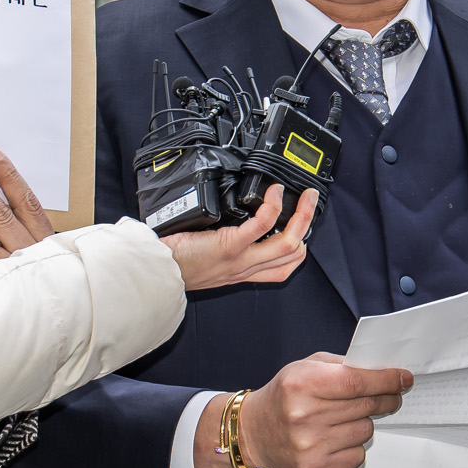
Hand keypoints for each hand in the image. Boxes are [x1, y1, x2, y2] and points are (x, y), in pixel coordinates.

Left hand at [161, 186, 316, 289]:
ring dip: (302, 215)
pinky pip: (261, 225)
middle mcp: (247, 268)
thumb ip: (225, 247)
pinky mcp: (229, 245)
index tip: (300, 225)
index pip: (285, 267)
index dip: (299, 246)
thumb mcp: (208, 263)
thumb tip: (232, 222)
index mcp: (243, 273)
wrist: (156, 274)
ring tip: (305, 195)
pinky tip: (274, 193)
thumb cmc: (174, 266)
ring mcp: (241, 258)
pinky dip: (273, 206)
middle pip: (293, 253)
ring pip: (287, 242)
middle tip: (310, 201)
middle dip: (308, 224)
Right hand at [197, 353, 411, 467]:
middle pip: (366, 406)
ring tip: (341, 419)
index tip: (404, 379)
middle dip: (384, 399)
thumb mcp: (306, 367)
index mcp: (302, 384)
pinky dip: (353, 446)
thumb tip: (386, 372)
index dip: (387, 380)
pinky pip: (357, 456)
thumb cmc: (285, 395)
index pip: (358, 382)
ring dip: (362, 423)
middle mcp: (304, 416)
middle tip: (389, 396)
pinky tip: (334, 439)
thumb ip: (343, 366)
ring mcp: (310, 447)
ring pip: (366, 431)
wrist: (253, 432)